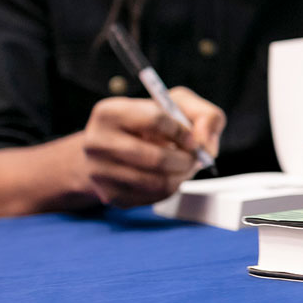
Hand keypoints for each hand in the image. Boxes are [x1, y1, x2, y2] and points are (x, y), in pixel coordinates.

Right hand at [80, 87, 224, 207]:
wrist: (115, 147)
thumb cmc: (151, 122)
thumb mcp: (178, 105)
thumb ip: (205, 116)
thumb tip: (205, 145)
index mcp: (110, 112)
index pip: (155, 120)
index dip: (183, 132)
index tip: (194, 139)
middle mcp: (96, 142)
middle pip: (155, 158)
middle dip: (185, 160)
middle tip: (195, 158)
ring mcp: (99, 172)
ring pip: (156, 182)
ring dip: (181, 176)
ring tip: (185, 166)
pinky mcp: (110, 195)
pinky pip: (152, 198)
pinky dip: (170, 188)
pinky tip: (170, 176)